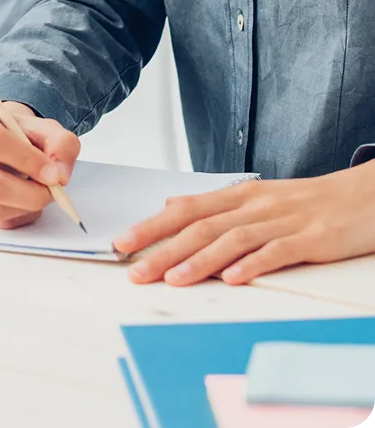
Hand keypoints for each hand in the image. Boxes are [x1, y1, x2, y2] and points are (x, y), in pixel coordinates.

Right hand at [0, 102, 81, 228]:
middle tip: (51, 192)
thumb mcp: (46, 128)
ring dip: (24, 208)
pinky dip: (17, 216)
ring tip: (37, 193)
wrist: (0, 143)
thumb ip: (61, 144)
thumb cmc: (20, 135)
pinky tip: (23, 202)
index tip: (52, 173)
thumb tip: (60, 176)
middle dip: (29, 194)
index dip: (26, 160)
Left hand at [115, 161, 374, 285]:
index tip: (123, 243)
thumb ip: (217, 206)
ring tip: (173, 278)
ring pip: (233, 239)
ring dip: (199, 260)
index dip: (152, 225)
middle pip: (202, 225)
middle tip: (135, 269)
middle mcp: (255, 205)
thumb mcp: (259, 198)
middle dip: (164, 248)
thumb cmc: (309, 202)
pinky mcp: (311, 238)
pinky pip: (277, 252)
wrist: (363, 195)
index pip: (186, 209)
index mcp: (240, 195)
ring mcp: (283, 221)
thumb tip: (173, 205)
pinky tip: (232, 278)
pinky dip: (252, 264)